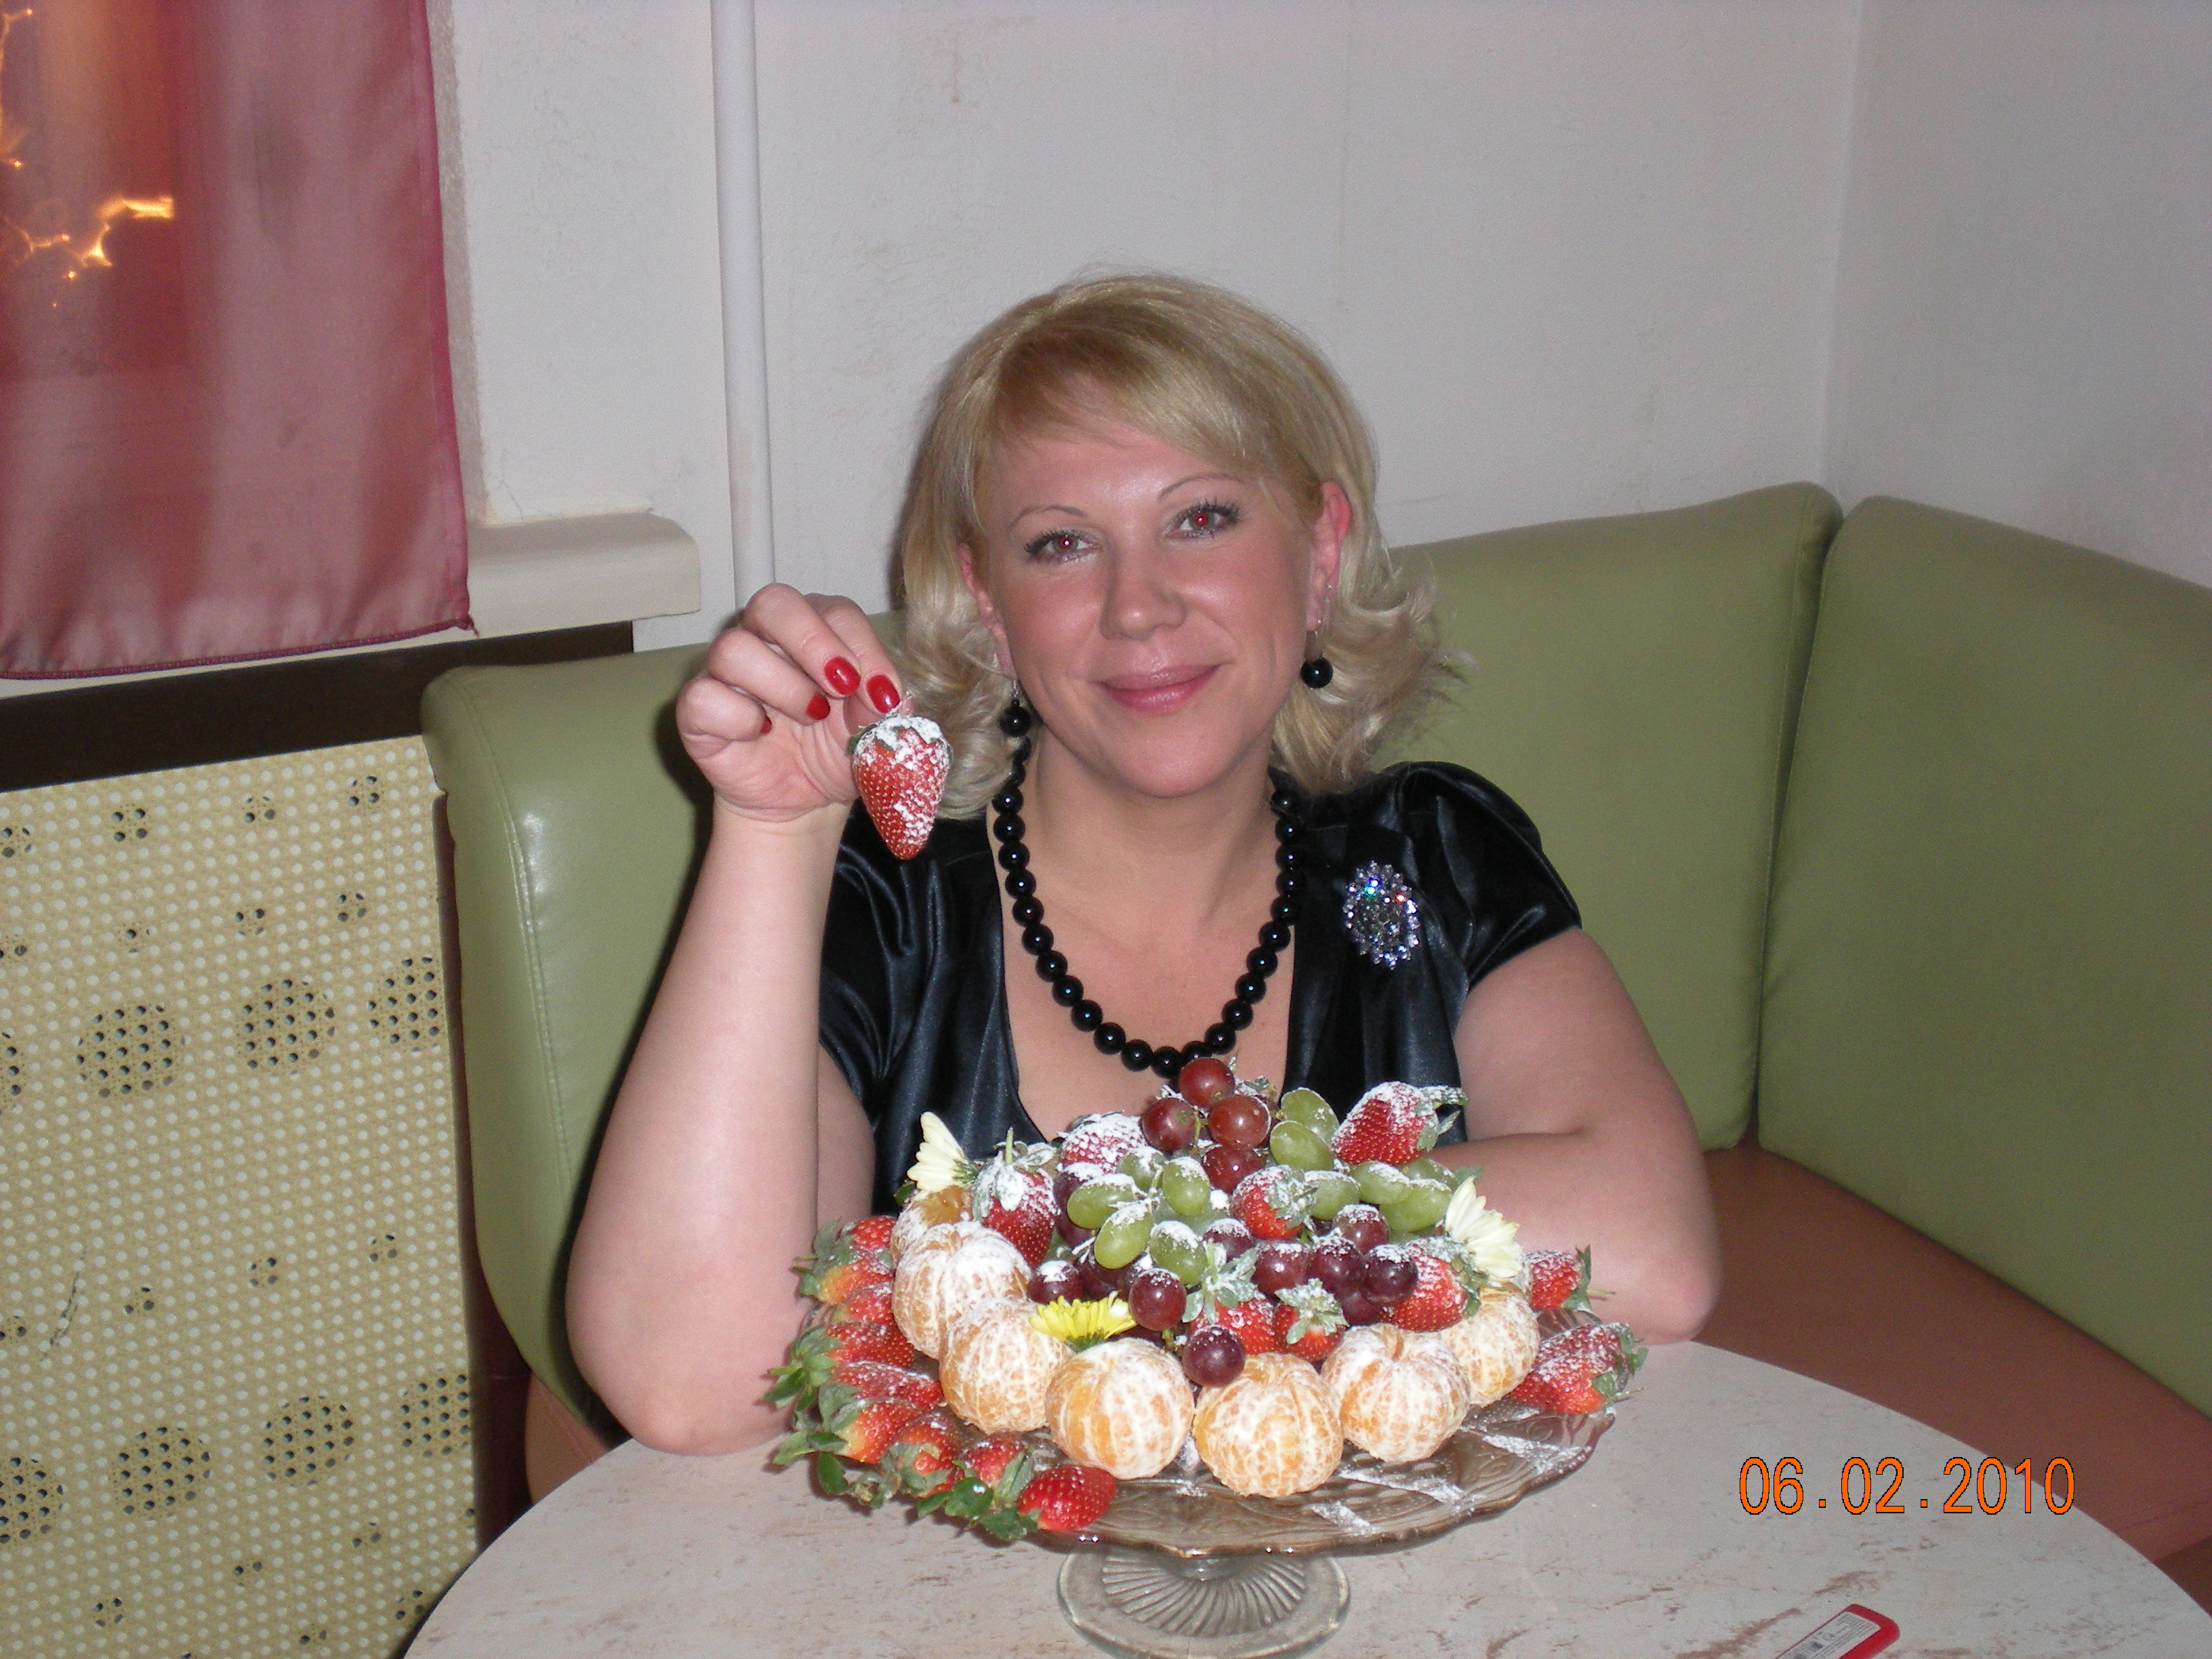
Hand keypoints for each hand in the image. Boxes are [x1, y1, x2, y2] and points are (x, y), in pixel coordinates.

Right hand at [674, 585, 906, 821]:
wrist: (803, 802)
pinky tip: (764, 735)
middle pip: (773, 603)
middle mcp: (764, 639)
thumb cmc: (834, 749)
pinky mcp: (697, 711)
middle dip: (813, 642)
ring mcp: (724, 672)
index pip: (834, 611)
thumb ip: (879, 706)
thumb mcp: (870, 729)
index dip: (862, 647)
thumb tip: (881, 697)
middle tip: (843, 685)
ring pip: (734, 648)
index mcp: (812, 630)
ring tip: (810, 716)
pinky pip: (702, 697)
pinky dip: (740, 717)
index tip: (884, 694)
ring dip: (783, 685)